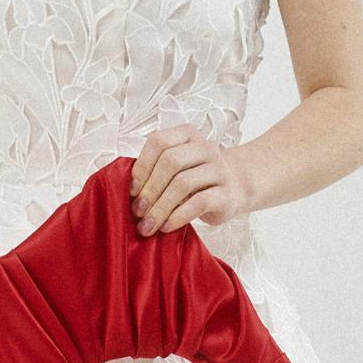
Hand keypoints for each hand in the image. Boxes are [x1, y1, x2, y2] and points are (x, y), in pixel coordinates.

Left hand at [128, 125, 250, 236]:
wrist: (234, 188)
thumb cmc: (196, 179)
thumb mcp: (176, 168)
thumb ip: (155, 170)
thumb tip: (127, 191)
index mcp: (187, 135)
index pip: (159, 141)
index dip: (142, 166)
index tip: (132, 190)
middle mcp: (205, 147)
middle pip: (170, 162)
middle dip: (150, 189)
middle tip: (138, 211)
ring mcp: (218, 169)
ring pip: (183, 183)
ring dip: (160, 207)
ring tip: (148, 224)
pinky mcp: (226, 193)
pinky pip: (199, 202)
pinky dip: (178, 216)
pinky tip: (167, 226)